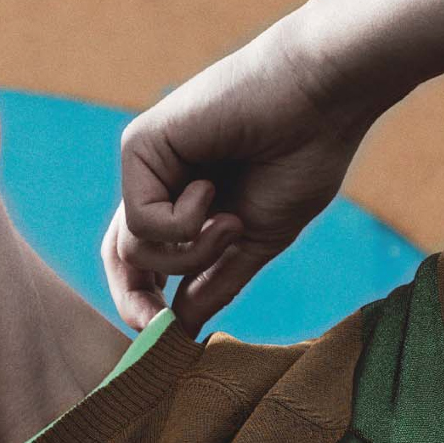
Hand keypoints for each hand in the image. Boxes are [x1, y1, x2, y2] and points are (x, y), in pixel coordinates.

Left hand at [100, 5, 380, 336]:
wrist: (324, 97)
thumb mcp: (257, 239)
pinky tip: (212, 189)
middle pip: (119, 259)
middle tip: (157, 329)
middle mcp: (158, 179)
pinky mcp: (139, 145)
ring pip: (134, 248)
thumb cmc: (304, 155)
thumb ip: (217, 281)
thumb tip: (181, 331)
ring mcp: (145, 163)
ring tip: (230, 220)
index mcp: (185, 199)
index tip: (165, 345)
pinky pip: (141, 221)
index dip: (145, 307)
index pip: (144, 263)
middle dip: (135, 301)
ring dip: (190, 252)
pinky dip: (183, 223)